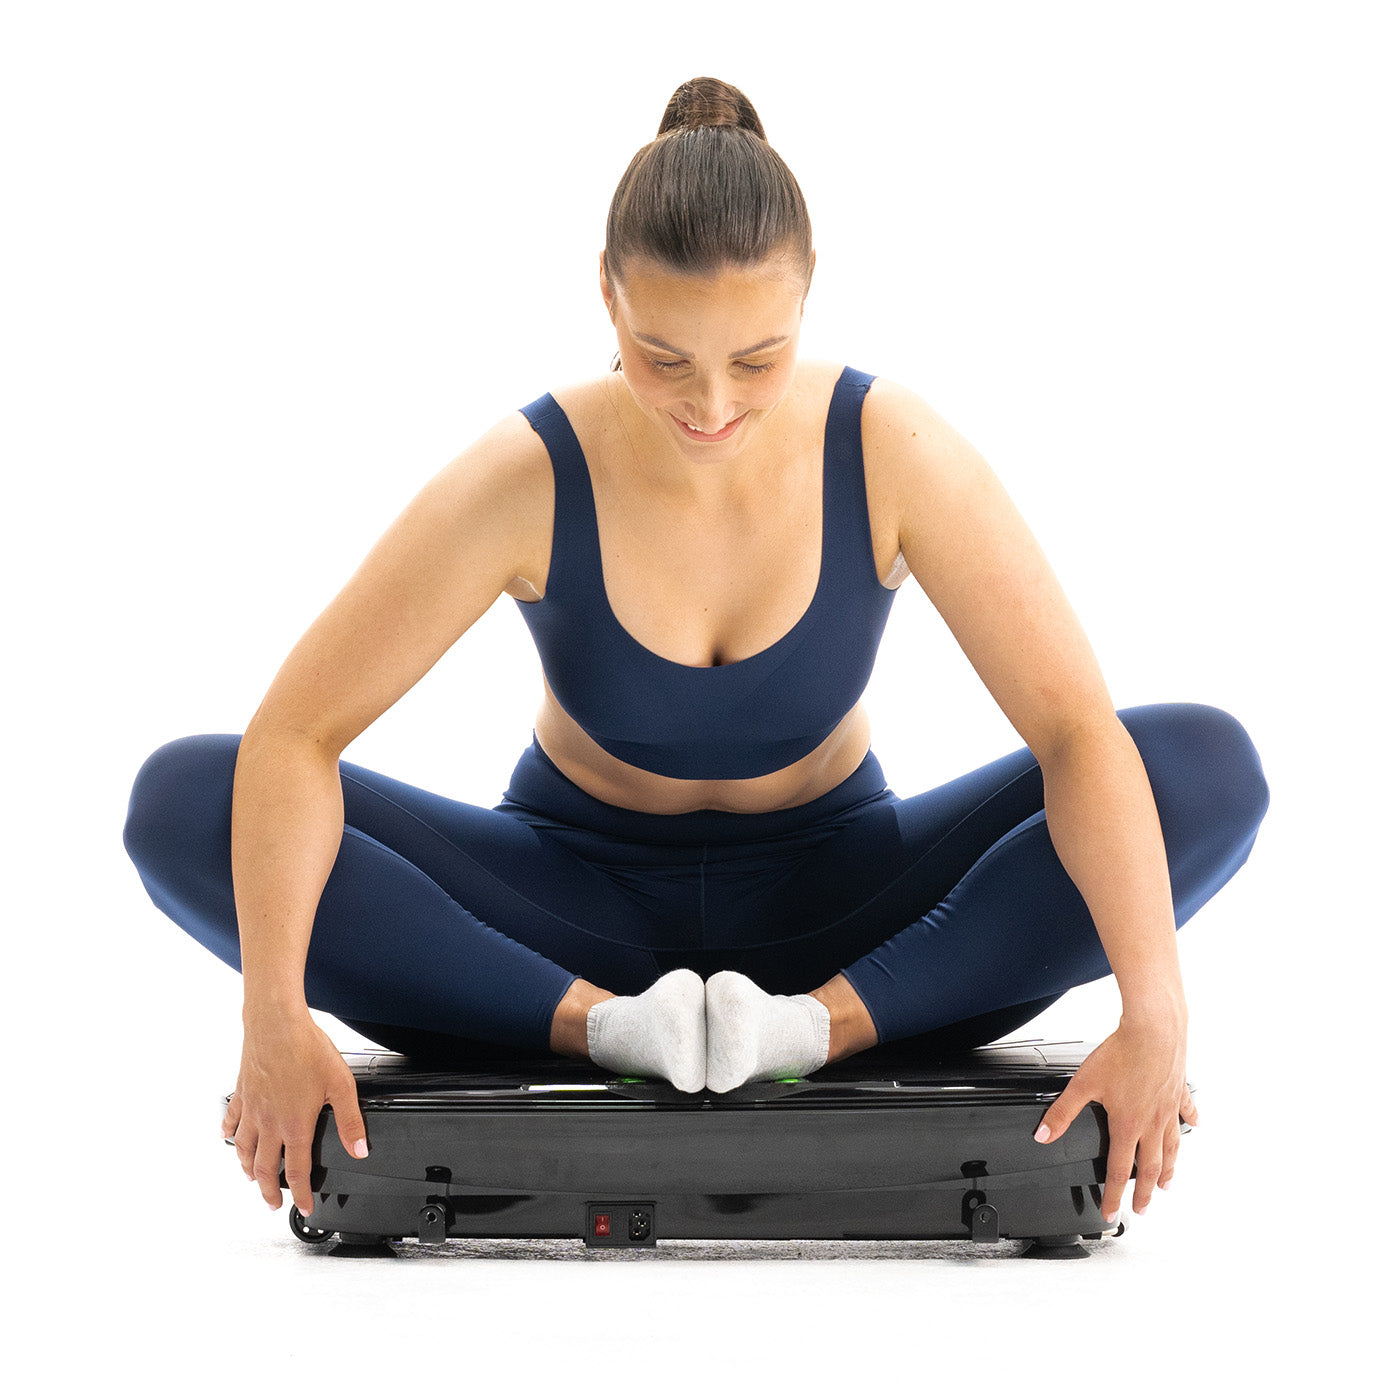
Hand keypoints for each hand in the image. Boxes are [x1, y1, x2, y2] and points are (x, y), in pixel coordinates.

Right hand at [221, 1012, 368, 1215]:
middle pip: (265, 1168)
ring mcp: (252, 1109)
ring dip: (248, 1168)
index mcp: (295, 1125)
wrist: (276, 1024)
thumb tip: (359, 1149)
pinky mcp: (242, 1093)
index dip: (301, 1194)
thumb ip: (350, 1121)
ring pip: (245, 1149)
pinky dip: (229, 1134)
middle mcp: (270, 1123)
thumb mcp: (340, 1085)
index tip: (303, 1207)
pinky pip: (232, 1120)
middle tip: (272, 1203)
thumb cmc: (307, 1050)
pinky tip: (228, 1136)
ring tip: (252, 1178)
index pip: (298, 1171)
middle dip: (269, 1191)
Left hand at [1033, 1016, 1197, 1221]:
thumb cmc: (1121, 1054)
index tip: (1111, 1213)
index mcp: (1127, 1125)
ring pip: (1171, 1147)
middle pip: (1149, 1167)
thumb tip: (1043, 1136)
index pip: (1116, 1170)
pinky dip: (1190, 1122)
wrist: (1154, 1030)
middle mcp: (1151, 1123)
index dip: (1112, 1195)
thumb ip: (1062, 1113)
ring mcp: (1169, 1109)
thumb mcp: (1083, 1084)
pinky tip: (1194, 1126)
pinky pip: (1186, 1112)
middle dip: (1144, 1193)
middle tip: (1142, 1210)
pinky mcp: (1179, 1091)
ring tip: (1167, 1183)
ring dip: (1168, 1168)